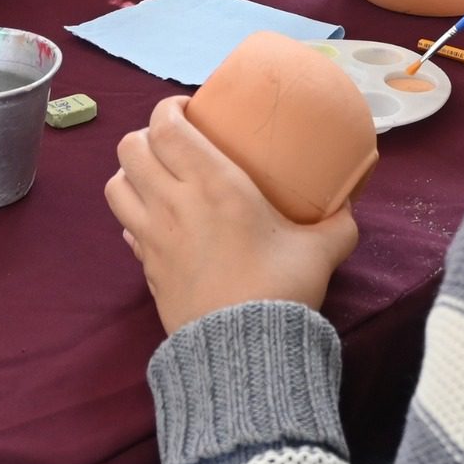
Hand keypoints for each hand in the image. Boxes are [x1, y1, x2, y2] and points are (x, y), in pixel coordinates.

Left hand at [106, 97, 359, 334]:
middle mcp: (174, 203)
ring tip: (158, 178)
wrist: (244, 354)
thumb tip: (348, 206)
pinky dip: (135, 216)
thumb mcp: (320, 249)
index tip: (189, 110)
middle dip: (146, 136)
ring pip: (115, 185)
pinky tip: (159, 224)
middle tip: (174, 142)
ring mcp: (153, 237)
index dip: (168, 109)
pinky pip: (125, 228)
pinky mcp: (145, 269)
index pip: (166, 126)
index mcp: (214, 183)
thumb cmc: (281, 289)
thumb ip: (337, 222)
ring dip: (131, 174)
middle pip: (130, 147)